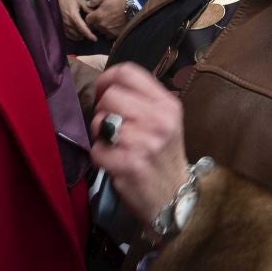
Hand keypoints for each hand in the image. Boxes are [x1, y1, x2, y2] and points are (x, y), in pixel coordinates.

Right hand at [56, 0, 95, 43]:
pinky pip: (68, 35)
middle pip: (78, 33)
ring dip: (80, 35)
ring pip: (73, 35)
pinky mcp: (60, 26)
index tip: (94, 39)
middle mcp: (67, 22)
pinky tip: (79, 35)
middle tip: (92, 32)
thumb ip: (88, 8)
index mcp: (73, 15)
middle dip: (86, 34)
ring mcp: (63, 25)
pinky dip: (74, 36)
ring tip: (86, 32)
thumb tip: (95, 15)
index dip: (88, 34)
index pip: (82, 28)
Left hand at [86, 0, 132, 38]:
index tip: (93, 14)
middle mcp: (101, 25)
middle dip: (96, 22)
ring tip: (109, 21)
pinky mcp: (115, 35)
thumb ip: (95, 0)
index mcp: (97, 16)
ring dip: (103, 27)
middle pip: (94, 26)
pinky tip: (114, 26)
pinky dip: (110, 31)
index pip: (87, 20)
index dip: (90, 16)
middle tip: (103, 17)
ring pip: (101, 31)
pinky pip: (109, 35)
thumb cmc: (119, 1)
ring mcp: (108, 31)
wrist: (134, 8)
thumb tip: (88, 4)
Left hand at [89, 64, 188, 228]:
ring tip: (115, 146)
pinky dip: (100, 158)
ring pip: (100, 122)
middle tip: (111, 128)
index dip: (107, 79)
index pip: (128, 71)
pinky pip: (96, 149)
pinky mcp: (128, 164)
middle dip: (102, 111)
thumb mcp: (164, 121)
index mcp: (167, 104)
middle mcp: (158, 119)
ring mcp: (144, 142)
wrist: (175, 199)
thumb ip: (141, 100)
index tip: (103, 93)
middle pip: (110, 96)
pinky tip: (114, 163)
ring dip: (100, 135)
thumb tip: (107, 85)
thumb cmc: (163, 157)